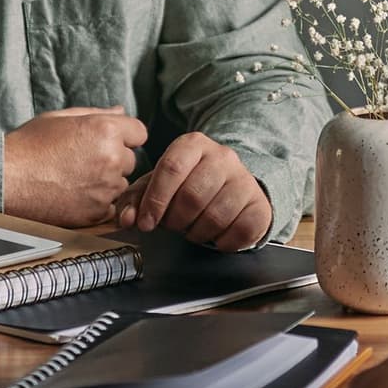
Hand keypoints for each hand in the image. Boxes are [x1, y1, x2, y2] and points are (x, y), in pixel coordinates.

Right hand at [2, 107, 146, 225]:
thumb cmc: (28, 146)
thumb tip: (120, 111)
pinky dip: (97, 203)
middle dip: (114, 160)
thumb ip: (95, 114)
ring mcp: (106, 188)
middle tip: (82, 161)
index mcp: (106, 130)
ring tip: (74, 178)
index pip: (139, 133)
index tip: (109, 141)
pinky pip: (110, 206)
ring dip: (106, 183)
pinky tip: (74, 194)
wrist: (6, 180)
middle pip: (130, 160)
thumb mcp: (60, 119)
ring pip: (120, 184)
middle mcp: (112, 158)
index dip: (125, 136)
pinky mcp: (97, 212)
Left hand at [117, 132, 275, 247]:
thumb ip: (135, 200)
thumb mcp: (158, 186)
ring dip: (198, 233)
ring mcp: (244, 179)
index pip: (171, 168)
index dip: (155, 200)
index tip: (146, 223)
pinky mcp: (259, 203)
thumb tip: (128, 219)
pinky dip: (222, 242)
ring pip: (216, 216)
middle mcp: (222, 156)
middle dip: (176, 220)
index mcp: (193, 145)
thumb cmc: (188, 186)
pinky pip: (240, 230)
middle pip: (192, 195)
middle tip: (174, 225)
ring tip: (193, 229)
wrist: (232, 188)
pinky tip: (216, 235)